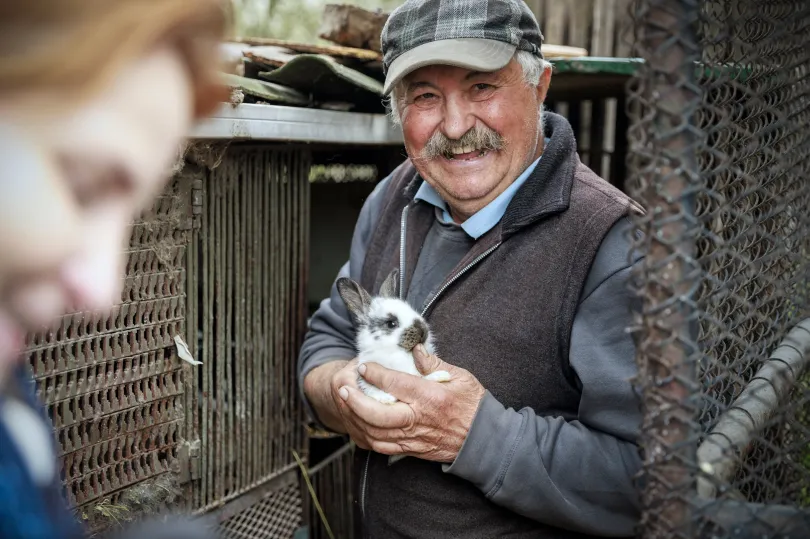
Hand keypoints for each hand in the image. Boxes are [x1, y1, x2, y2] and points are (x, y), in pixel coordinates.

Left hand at [336, 345, 485, 462]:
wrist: (485, 441)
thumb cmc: (475, 405)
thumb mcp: (461, 376)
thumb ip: (434, 363)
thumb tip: (415, 349)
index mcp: (430, 397)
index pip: (395, 384)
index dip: (375, 373)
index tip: (364, 366)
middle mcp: (419, 419)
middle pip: (377, 415)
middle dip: (355, 401)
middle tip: (343, 387)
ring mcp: (414, 438)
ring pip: (375, 433)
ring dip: (356, 419)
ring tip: (345, 404)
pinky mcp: (412, 450)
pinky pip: (382, 447)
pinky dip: (366, 436)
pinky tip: (358, 424)